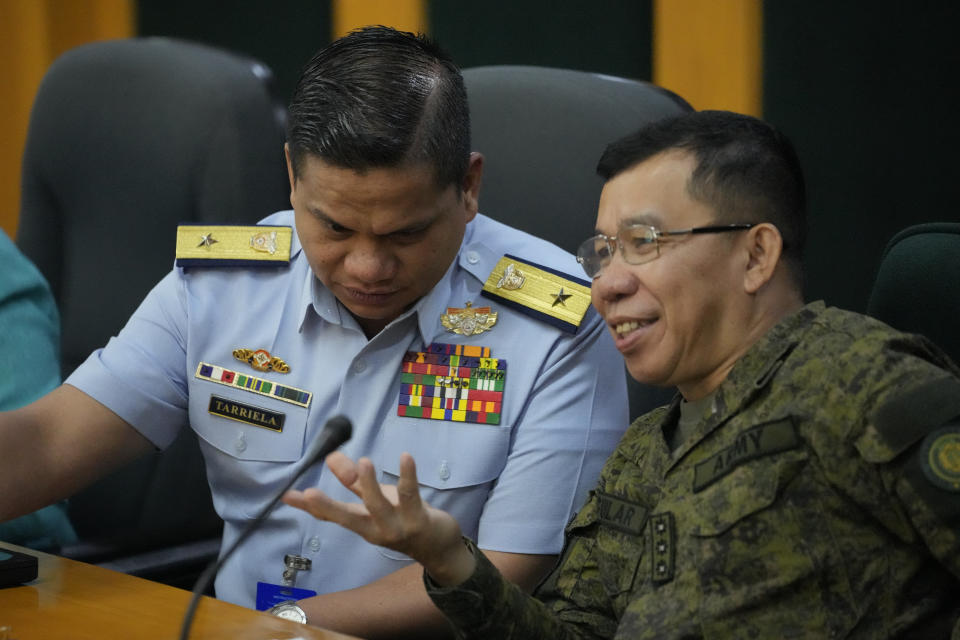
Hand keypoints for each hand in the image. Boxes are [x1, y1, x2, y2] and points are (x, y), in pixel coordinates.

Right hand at [283, 451, 475, 585]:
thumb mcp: (377, 499)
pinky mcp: (419, 520)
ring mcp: (397, 527)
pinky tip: (406, 458)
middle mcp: (375, 529)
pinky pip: (412, 496)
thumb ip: (355, 480)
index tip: (287, 495)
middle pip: (348, 518)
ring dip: (370, 485)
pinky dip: (408, 477)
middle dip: (328, 506)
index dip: (309, 507)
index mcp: (362, 524)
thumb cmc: (404, 519)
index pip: (330, 516)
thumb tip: (331, 456)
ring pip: (379, 507)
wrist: (440, 548)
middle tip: (309, 493)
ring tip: (363, 461)